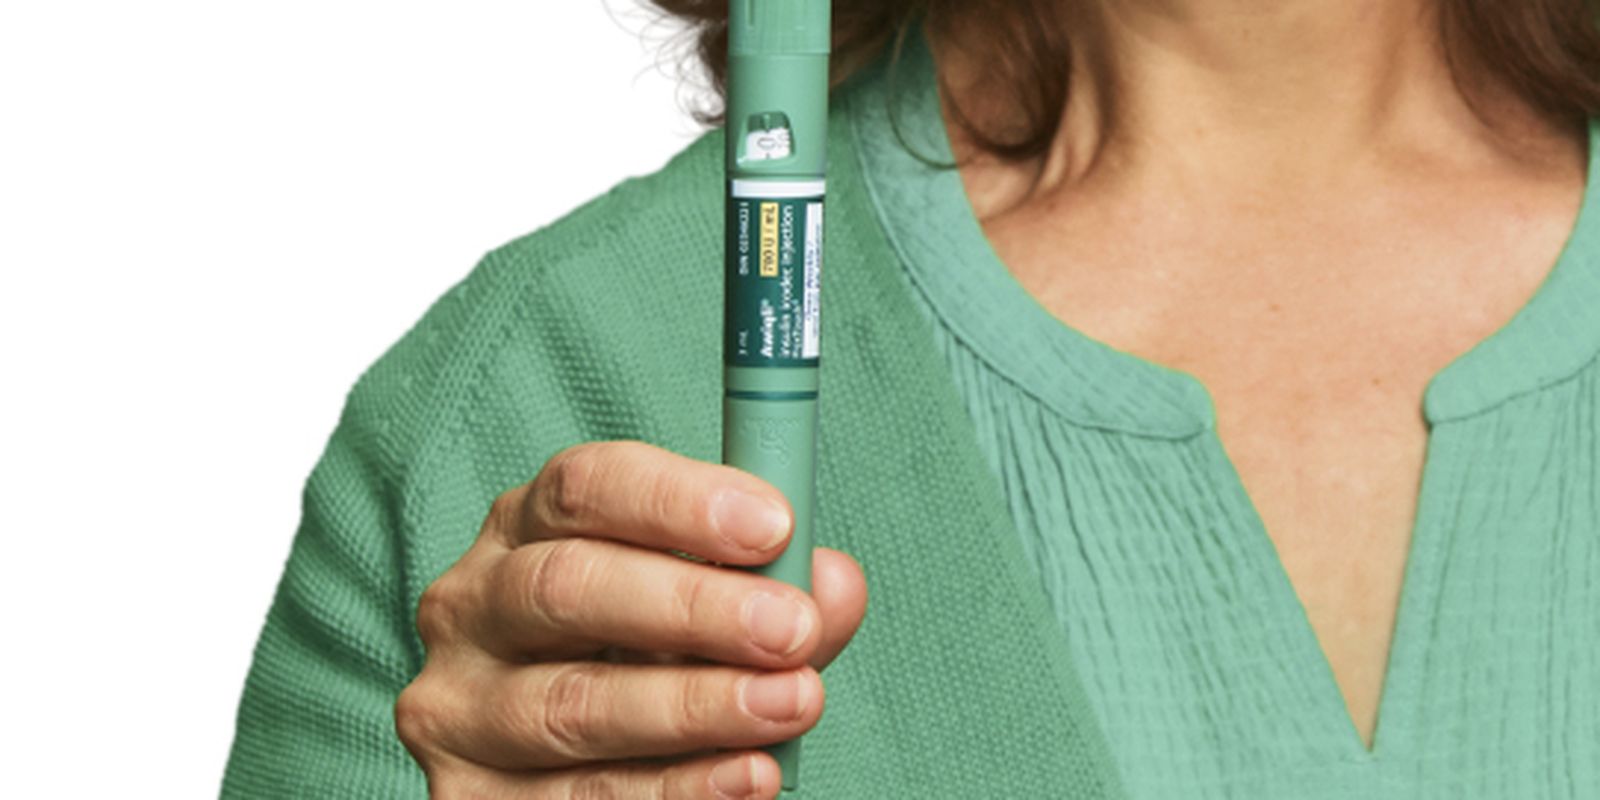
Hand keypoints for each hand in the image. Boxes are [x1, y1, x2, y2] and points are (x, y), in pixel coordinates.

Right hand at [395, 440, 867, 797]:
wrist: (575, 769)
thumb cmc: (646, 659)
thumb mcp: (706, 610)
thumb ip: (773, 591)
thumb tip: (831, 585)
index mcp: (527, 527)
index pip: (585, 487)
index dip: (679, 501)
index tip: (774, 525)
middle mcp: (473, 603)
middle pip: (567, 587)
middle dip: (694, 608)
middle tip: (792, 629)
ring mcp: (460, 705)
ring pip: (572, 705)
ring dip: (696, 706)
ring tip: (792, 703)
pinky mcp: (469, 798)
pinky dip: (676, 788)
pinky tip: (750, 773)